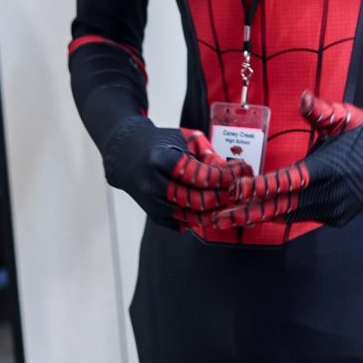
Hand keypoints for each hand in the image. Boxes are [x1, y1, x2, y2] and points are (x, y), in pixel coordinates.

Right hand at [104, 121, 247, 227]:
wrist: (125, 155)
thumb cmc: (158, 143)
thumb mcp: (180, 138)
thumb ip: (203, 153)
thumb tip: (230, 170)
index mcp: (158, 159)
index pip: (195, 174)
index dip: (219, 177)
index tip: (237, 174)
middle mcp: (151, 183)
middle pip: (192, 198)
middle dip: (219, 197)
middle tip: (237, 193)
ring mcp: (149, 201)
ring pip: (186, 214)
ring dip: (210, 212)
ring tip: (229, 206)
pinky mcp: (150, 212)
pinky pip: (177, 223)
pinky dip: (195, 220)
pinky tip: (210, 213)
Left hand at [214, 92, 362, 229]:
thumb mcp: (347, 117)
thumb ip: (321, 110)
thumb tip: (303, 96)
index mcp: (327, 168)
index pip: (286, 181)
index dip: (259, 187)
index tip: (235, 190)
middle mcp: (328, 193)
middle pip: (280, 207)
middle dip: (248, 212)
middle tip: (217, 217)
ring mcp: (334, 209)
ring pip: (290, 214)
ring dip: (263, 214)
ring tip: (232, 217)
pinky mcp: (338, 217)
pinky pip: (304, 216)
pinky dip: (284, 212)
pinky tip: (265, 211)